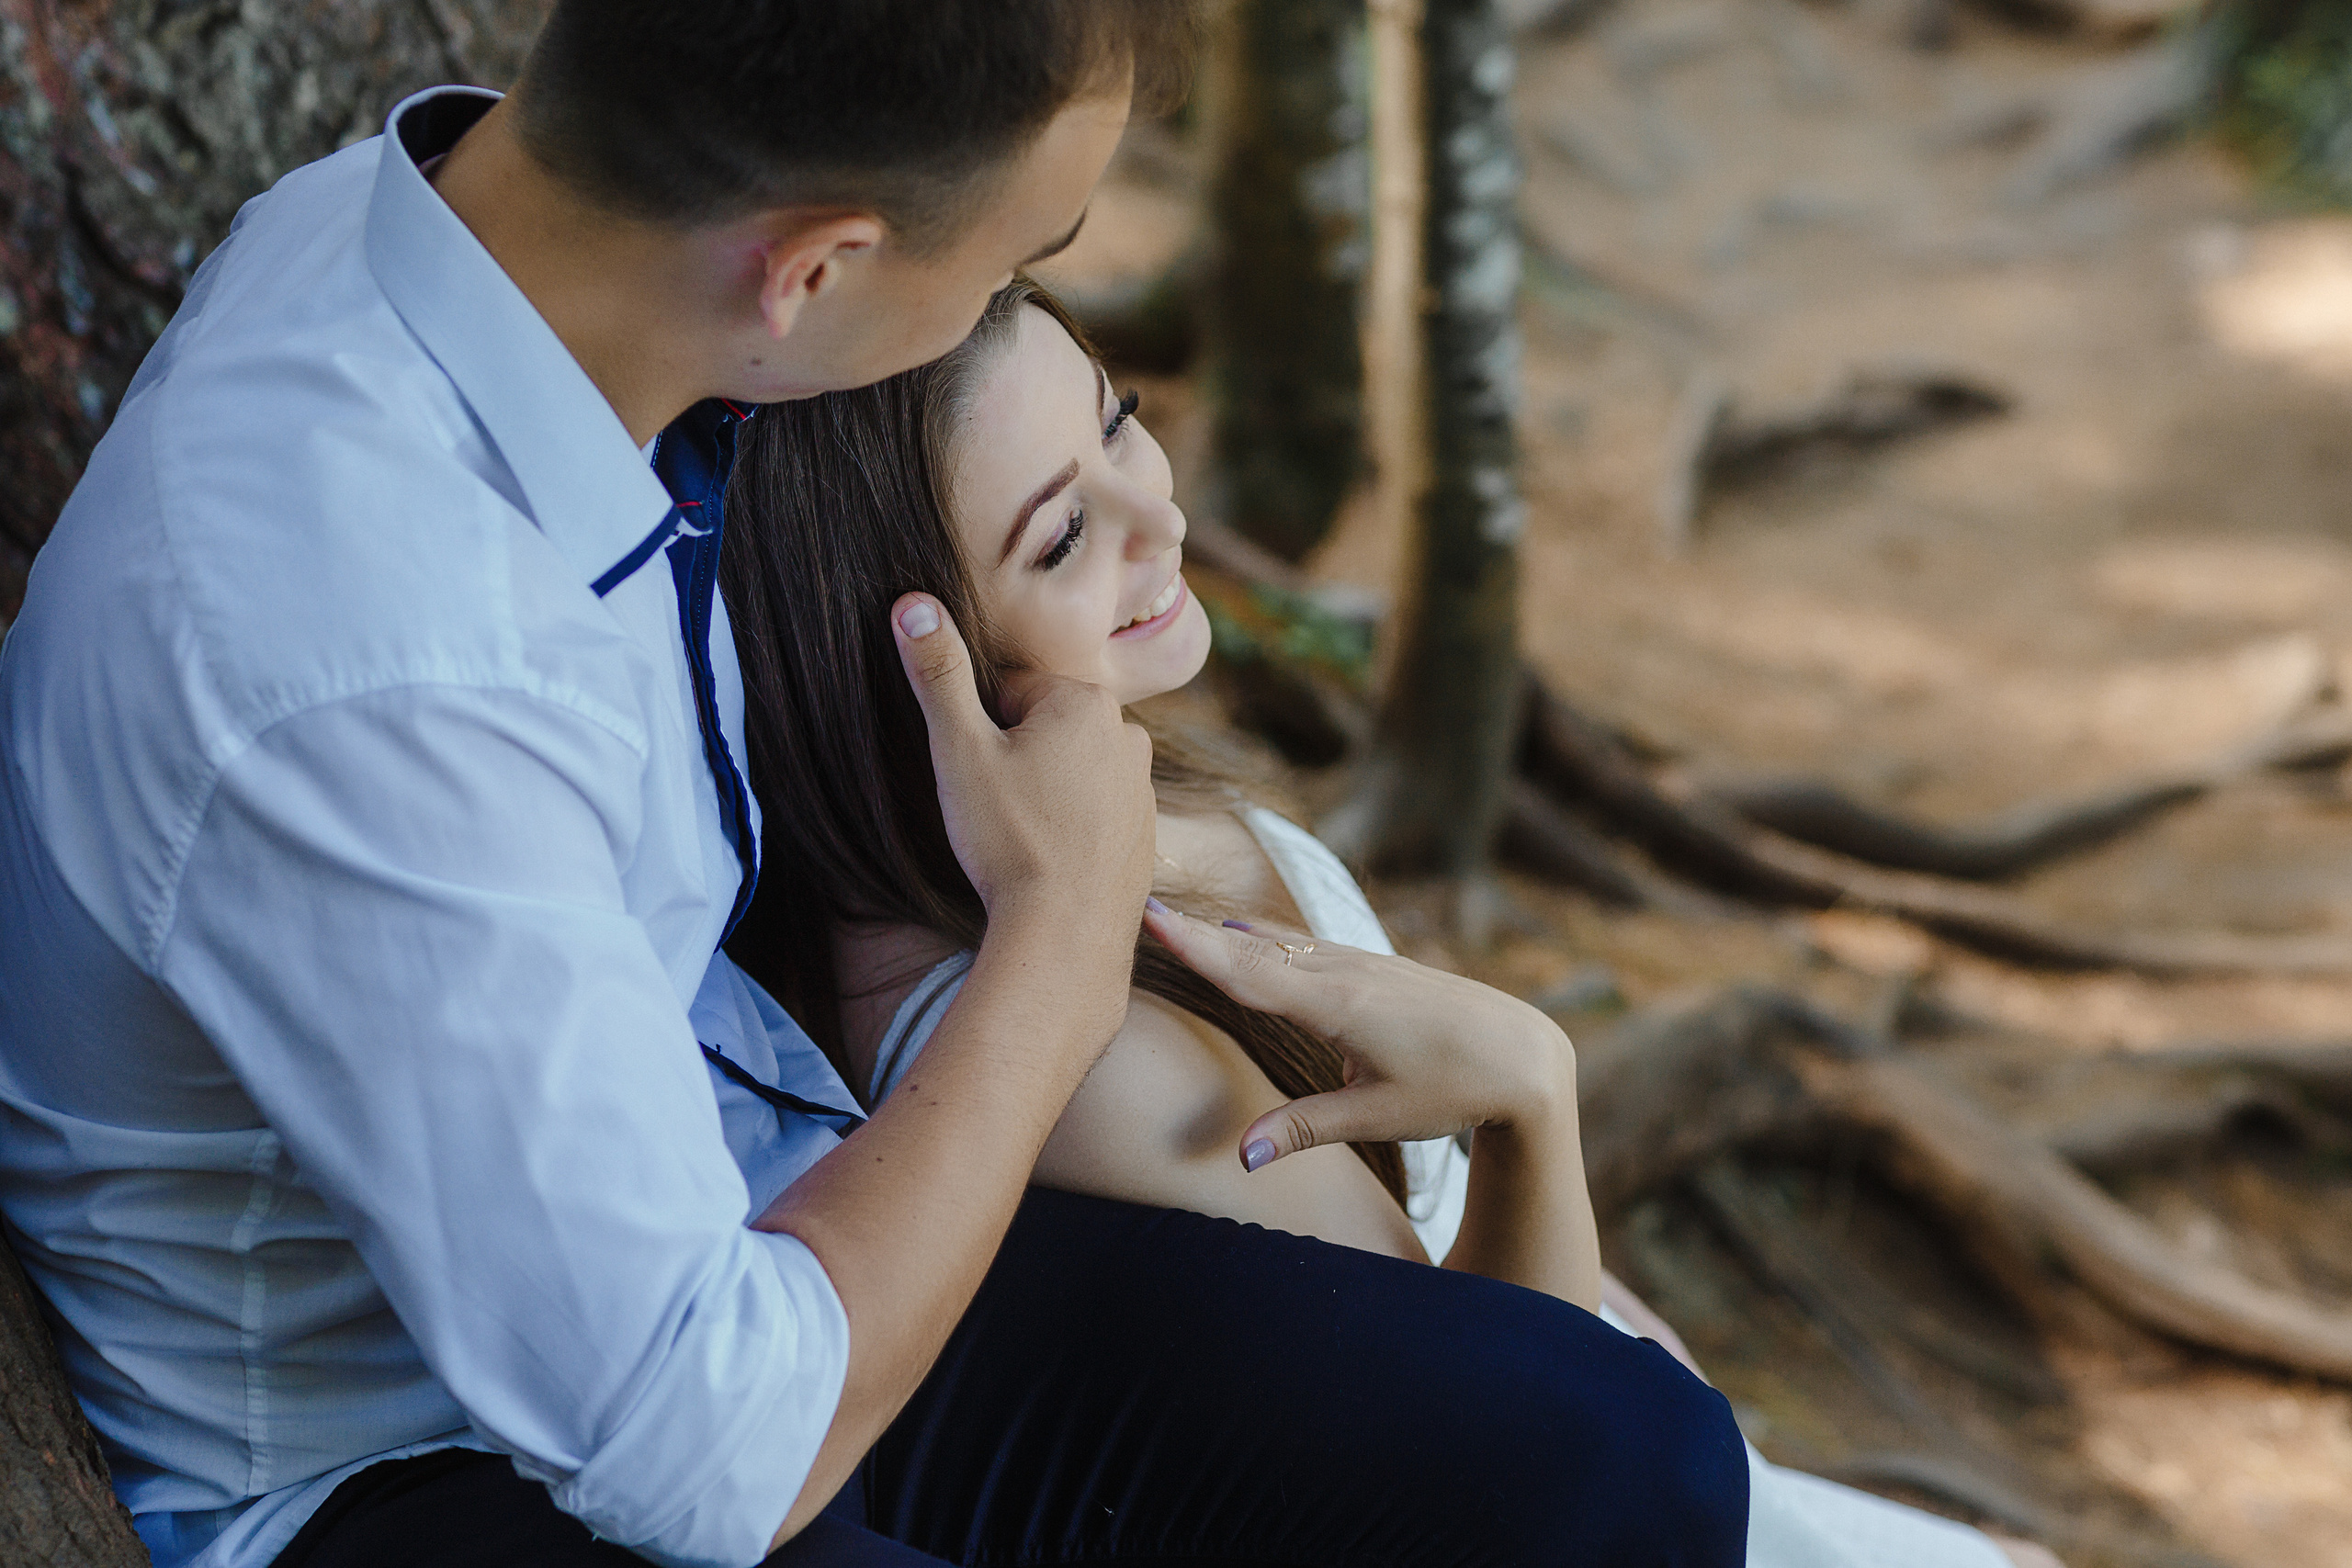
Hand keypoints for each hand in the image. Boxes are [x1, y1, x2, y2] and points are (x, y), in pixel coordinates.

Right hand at [891, 593, 1155, 935]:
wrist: (1067, 934)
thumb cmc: (1010, 840)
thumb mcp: (959, 751)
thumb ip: (938, 674)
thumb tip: (912, 603)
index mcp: (1084, 701)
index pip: (1010, 692)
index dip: (978, 732)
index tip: (976, 776)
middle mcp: (1127, 734)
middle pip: (1044, 727)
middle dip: (1013, 758)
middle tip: (995, 810)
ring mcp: (1143, 786)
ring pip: (1070, 769)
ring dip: (1043, 791)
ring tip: (1021, 837)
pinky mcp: (1147, 833)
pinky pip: (1094, 810)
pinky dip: (1070, 826)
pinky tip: (1047, 858)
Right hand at [1139, 906, 1574, 1169]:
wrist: (1525, 1055)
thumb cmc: (1455, 1090)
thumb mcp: (1379, 1116)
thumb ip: (1305, 1129)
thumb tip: (1242, 1155)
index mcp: (1339, 1007)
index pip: (1250, 974)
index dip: (1196, 947)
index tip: (1151, 915)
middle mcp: (1345, 974)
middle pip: (1253, 949)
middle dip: (1196, 931)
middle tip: (1140, 904)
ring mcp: (1361, 964)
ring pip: (1279, 942)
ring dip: (1224, 932)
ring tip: (1171, 916)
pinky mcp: (1374, 967)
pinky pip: (1305, 945)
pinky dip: (1264, 938)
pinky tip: (1243, 930)